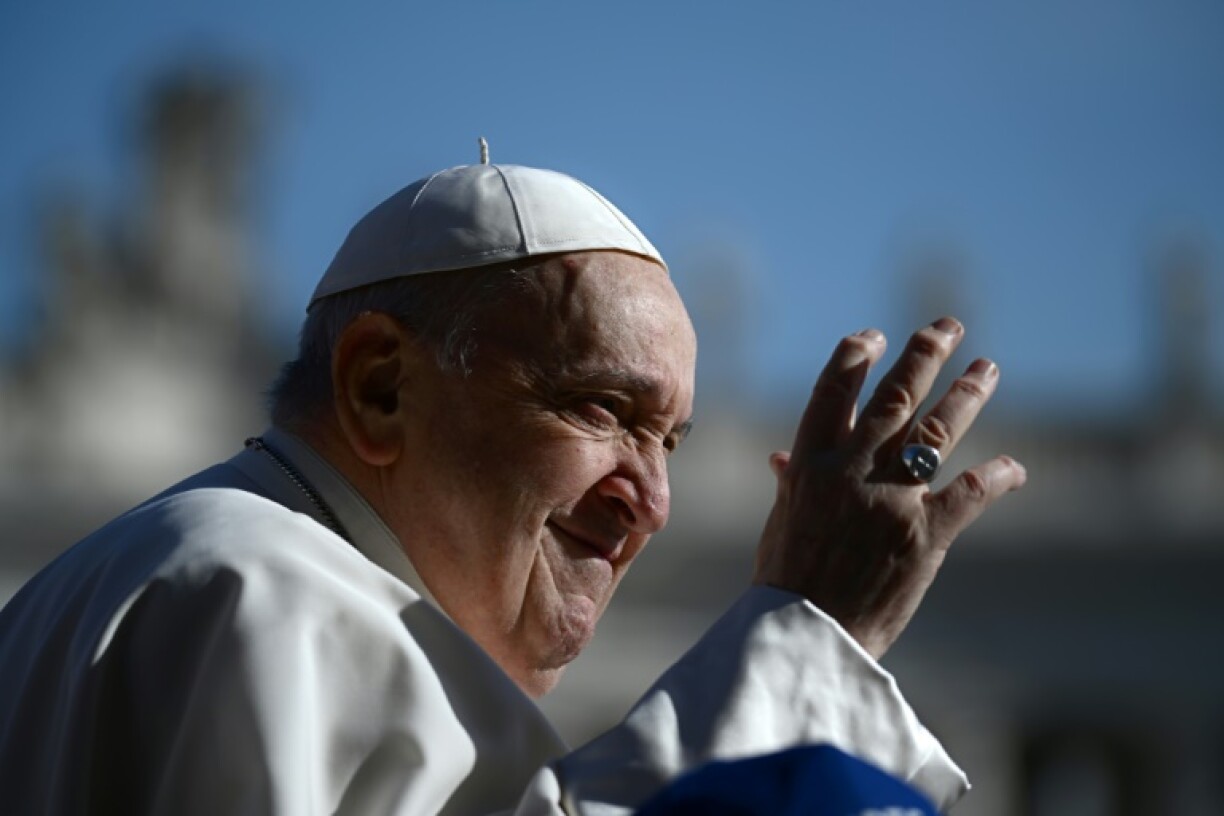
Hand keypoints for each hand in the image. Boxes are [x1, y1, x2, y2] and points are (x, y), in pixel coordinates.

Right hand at [752, 318, 1025, 658]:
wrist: (807, 637)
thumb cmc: (786, 581)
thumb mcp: (781, 522)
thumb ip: (792, 483)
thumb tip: (781, 456)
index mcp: (811, 464)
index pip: (834, 392)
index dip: (855, 357)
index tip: (875, 336)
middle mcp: (852, 471)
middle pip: (894, 398)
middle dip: (923, 356)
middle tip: (947, 326)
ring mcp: (891, 500)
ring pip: (936, 431)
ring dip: (966, 394)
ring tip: (987, 367)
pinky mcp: (925, 535)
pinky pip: (970, 493)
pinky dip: (997, 476)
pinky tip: (1015, 465)